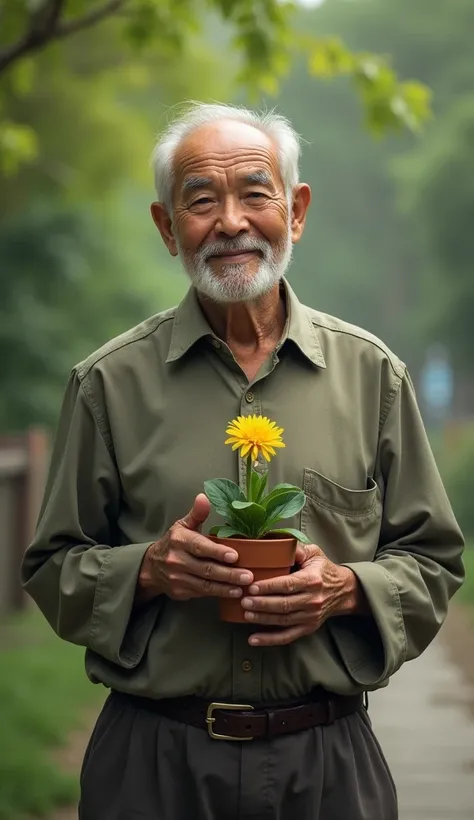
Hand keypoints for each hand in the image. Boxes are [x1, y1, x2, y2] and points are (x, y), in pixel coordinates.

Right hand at [137, 493, 253, 600]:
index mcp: (179, 540)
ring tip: (242, 588)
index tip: (235, 556)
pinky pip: (202, 594)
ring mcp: (178, 578)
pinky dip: (218, 594)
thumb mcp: (182, 525)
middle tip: (248, 576)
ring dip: (225, 588)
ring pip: (205, 585)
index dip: (218, 552)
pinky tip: (232, 593)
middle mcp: (177, 560)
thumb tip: (203, 497)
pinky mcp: (180, 592)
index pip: (200, 547)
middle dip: (228, 574)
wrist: (151, 567)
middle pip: (206, 569)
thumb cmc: (173, 543)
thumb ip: (196, 513)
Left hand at [241, 543, 366, 646]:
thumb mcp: (314, 553)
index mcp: (312, 580)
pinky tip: (254, 639)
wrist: (343, 591)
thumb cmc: (323, 569)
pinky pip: (287, 636)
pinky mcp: (308, 628)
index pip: (288, 585)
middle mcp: (313, 600)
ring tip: (246, 614)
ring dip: (263, 618)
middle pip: (284, 604)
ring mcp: (310, 616)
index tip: (252, 586)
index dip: (269, 587)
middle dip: (262, 603)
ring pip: (283, 620)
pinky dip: (270, 640)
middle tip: (244, 600)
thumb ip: (297, 549)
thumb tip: (279, 545)